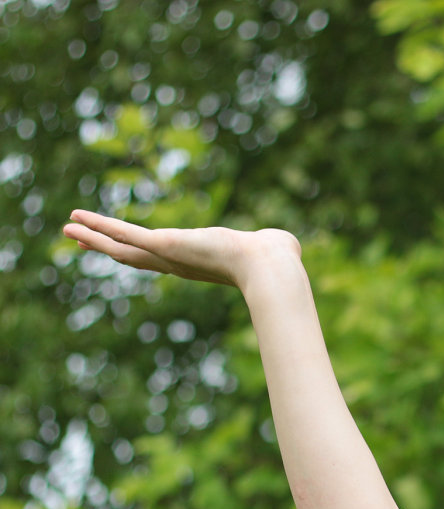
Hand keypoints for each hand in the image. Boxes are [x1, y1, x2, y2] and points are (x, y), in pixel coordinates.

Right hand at [61, 210, 300, 288]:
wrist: (270, 266)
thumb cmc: (276, 258)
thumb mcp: (267, 247)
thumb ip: (269, 244)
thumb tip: (287, 244)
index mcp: (197, 262)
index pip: (160, 257)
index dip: (137, 251)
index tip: (119, 248)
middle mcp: (178, 264)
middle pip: (132, 256)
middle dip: (105, 247)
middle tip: (80, 240)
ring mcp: (168, 256)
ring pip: (121, 248)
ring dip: (93, 237)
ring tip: (67, 228)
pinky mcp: (164, 246)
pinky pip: (124, 235)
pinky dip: (99, 227)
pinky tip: (78, 219)